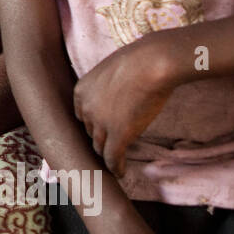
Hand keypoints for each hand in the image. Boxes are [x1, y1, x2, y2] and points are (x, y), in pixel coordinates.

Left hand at [73, 36, 178, 176]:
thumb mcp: (112, 70)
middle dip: (100, 138)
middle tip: (110, 145)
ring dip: (106, 155)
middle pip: (90, 131)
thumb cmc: (139, 59)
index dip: (92, 123)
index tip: (101, 129)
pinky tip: (120, 173)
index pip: (82, 115)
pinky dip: (115, 167)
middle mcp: (86, 109)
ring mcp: (100, 123)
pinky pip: (112, 157)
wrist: (152, 63)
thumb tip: (120, 92)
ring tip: (113, 162)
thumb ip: (109, 85)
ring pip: (100, 146)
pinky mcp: (118, 135)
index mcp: (81, 90)